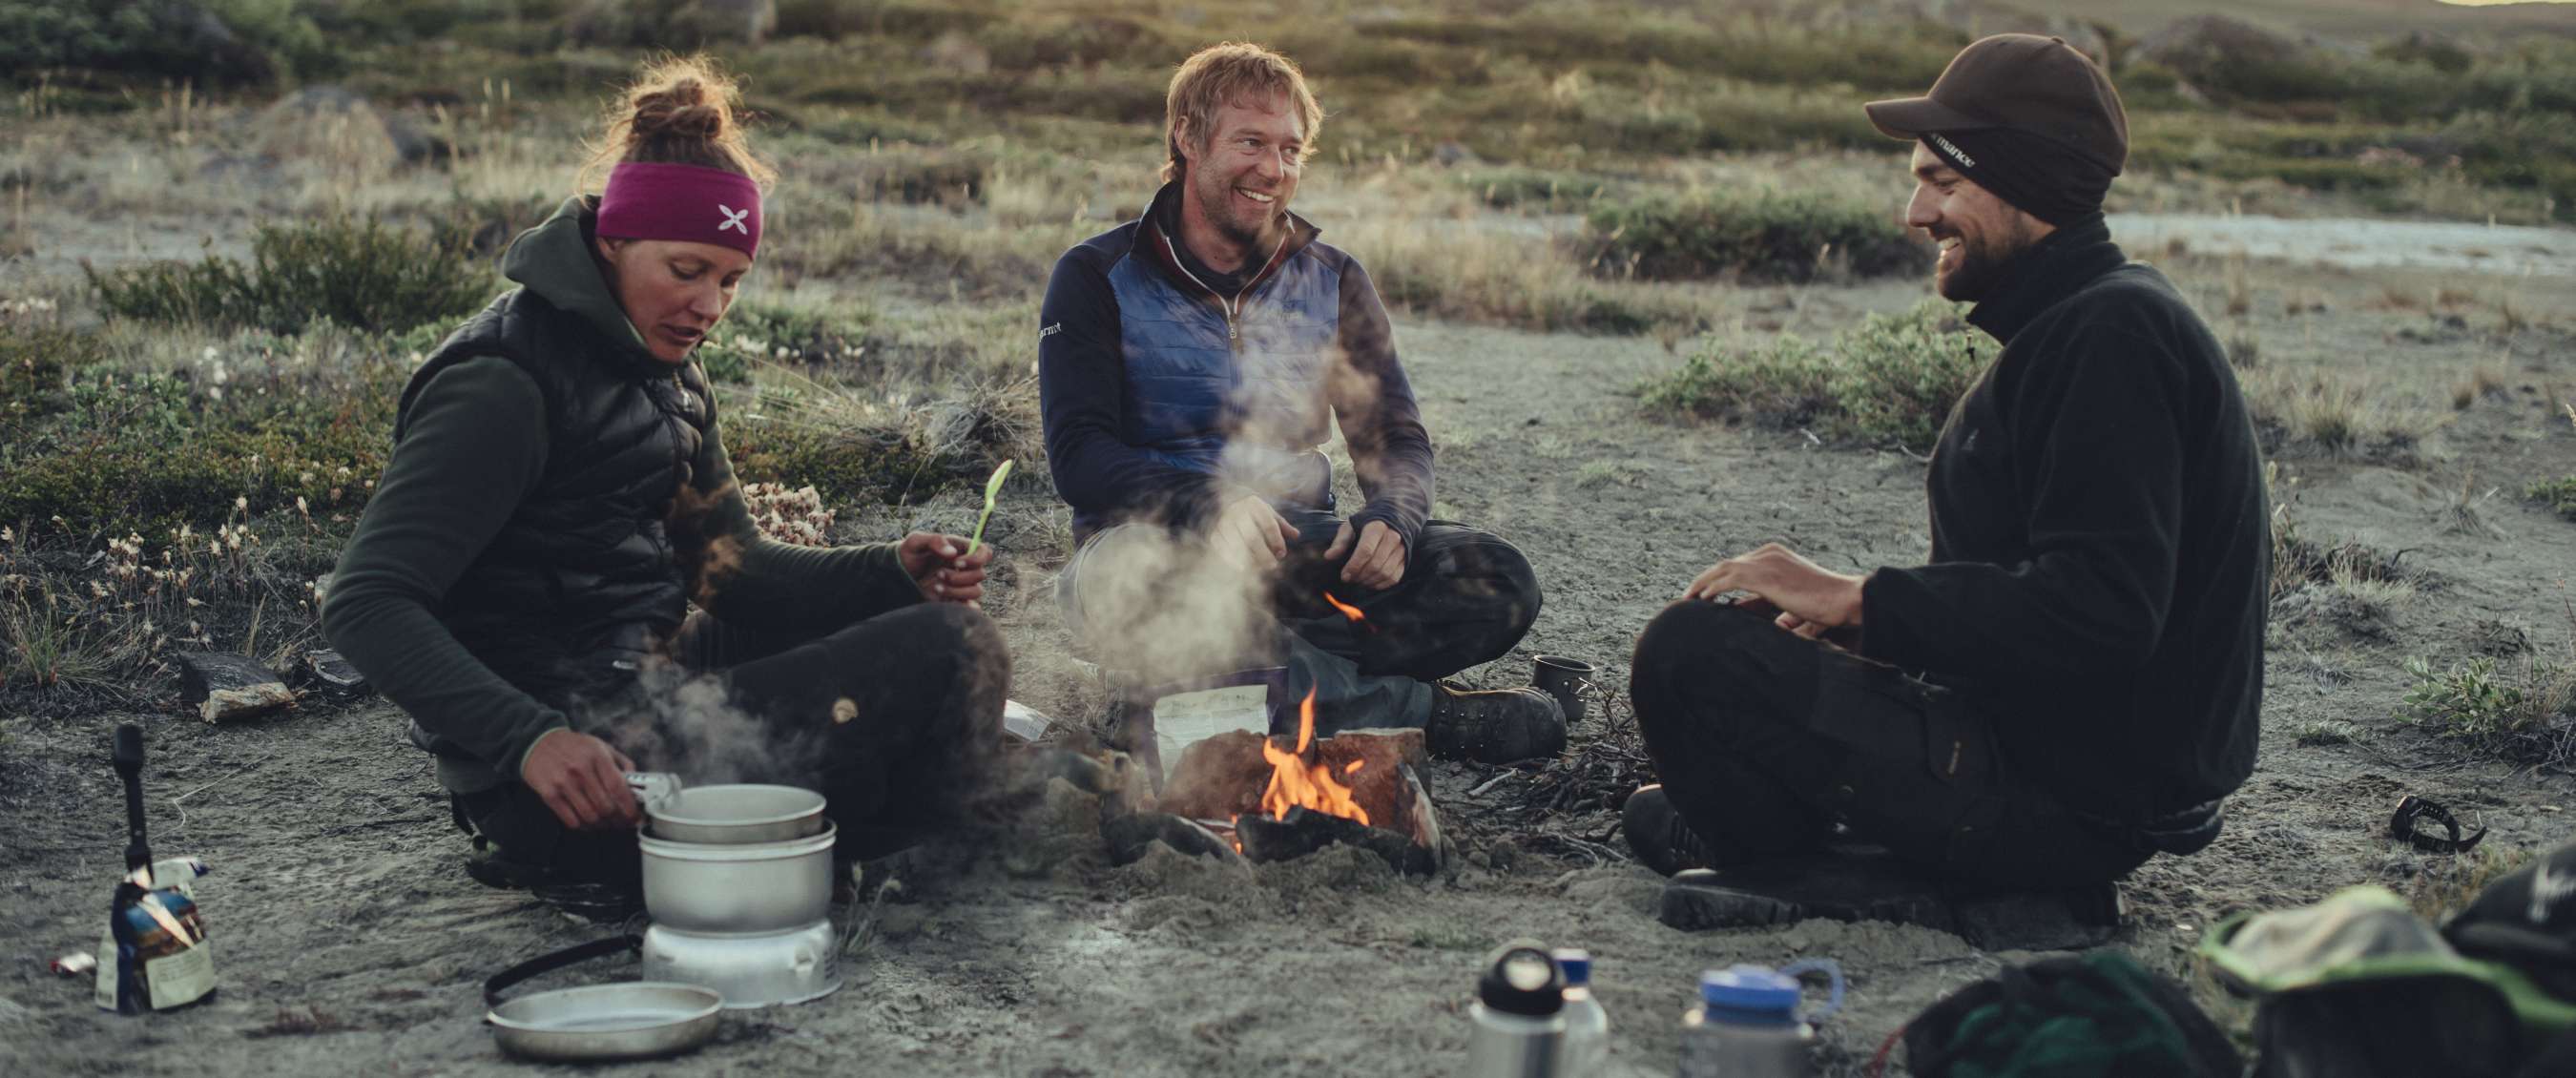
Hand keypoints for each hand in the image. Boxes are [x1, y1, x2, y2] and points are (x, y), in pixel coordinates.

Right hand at [521, 729, 638, 831]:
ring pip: (590, 817)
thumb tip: (636, 784)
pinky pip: (571, 820)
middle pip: (605, 807)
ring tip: (606, 823)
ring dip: (601, 825)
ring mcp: (563, 783)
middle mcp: (580, 770)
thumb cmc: (574, 746)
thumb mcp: (600, 746)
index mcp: (597, 756)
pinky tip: (587, 822)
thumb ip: (621, 763)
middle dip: (618, 819)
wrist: (537, 743)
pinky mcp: (549, 795)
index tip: (634, 816)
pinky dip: (583, 826)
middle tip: (621, 822)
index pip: (617, 787)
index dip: (629, 807)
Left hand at [899, 532, 989, 605]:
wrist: (898, 575)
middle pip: (980, 574)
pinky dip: (961, 606)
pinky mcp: (956, 599)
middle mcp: (966, 568)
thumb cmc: (909, 554)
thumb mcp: (916, 541)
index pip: (984, 552)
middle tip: (938, 574)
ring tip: (936, 587)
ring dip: (957, 591)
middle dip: (959, 577)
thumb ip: (934, 541)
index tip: (956, 563)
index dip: (976, 559)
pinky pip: (970, 607)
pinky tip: (944, 601)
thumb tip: (952, 553)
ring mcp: (962, 585)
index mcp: (961, 549)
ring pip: (976, 592)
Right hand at [1212, 493, 1296, 569]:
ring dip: (1248, 558)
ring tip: (1259, 569)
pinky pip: (1222, 547)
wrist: (1228, 502)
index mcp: (1254, 504)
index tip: (1282, 553)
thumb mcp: (1270, 514)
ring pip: (1236, 543)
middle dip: (1263, 553)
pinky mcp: (1215, 531)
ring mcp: (1224, 521)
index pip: (1268, 524)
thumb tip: (1296, 535)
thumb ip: (1282, 526)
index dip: (1276, 540)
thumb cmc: (1255, 512)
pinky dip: (1231, 559)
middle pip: (1252, 536)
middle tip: (1273, 566)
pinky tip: (1242, 568)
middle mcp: (1237, 510)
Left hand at [1324, 519, 1406, 589]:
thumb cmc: (1364, 526)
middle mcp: (1392, 537)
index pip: (1366, 551)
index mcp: (1377, 527)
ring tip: (1358, 581)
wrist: (1389, 520)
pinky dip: (1381, 585)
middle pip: (1375, 564)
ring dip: (1369, 581)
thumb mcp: (1349, 528)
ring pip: (1385, 573)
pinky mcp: (1405, 559)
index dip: (1354, 566)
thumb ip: (1340, 542)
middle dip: (1360, 576)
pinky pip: (1394, 577)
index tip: (1344, 576)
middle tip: (1350, 579)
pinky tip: (1370, 583)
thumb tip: (1328, 557)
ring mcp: (1401, 549)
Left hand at [1682, 542, 1864, 639]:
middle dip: (1707, 579)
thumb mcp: (1793, 603)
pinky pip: (1729, 579)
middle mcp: (1768, 553)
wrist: (1845, 598)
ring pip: (1723, 569)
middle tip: (1689, 595)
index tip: (1705, 592)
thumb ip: (1774, 608)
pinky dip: (1712, 587)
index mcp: (1775, 554)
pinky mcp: (1765, 575)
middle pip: (1728, 564)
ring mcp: (1766, 561)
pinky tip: (1702, 599)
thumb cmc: (1827, 605)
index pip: (1739, 564)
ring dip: (1703, 583)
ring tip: (1688, 598)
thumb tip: (1761, 619)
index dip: (1719, 577)